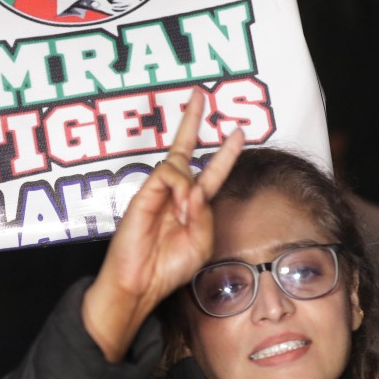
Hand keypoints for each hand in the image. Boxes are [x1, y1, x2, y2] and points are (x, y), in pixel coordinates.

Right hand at [82, 90, 243, 361]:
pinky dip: (179, 190)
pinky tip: (178, 210)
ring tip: (185, 215)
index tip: (238, 131)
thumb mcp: (202, 241)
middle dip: (192, 120)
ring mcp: (157, 192)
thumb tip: (193, 188)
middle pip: (185, 149)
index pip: (211, 171)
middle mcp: (175, 194)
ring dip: (190, 189)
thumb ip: (205, 211)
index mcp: (192, 206)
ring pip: (180, 165)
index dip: (226, 152)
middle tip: (199, 95)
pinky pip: (168, 175)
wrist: (141, 284)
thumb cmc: (169, 268)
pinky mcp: (143, 194)